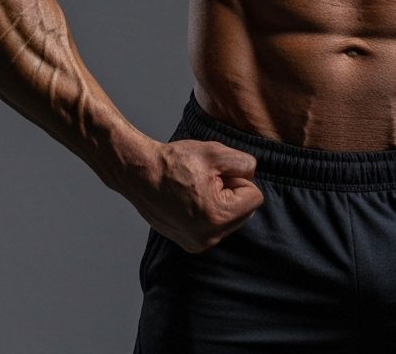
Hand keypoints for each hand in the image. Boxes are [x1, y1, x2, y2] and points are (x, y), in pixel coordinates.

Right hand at [124, 139, 264, 252]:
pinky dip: (209, 212)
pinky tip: (190, 199)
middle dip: (232, 193)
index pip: (255, 197)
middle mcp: (209, 237)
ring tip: (197, 189)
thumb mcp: (216, 153)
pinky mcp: (189, 243)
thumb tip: (251, 177)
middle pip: (245, 211)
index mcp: (218, 216)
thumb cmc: (175, 162)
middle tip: (207, 180)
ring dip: (221, 202)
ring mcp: (197, 243)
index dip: (239, 179)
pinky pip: (215, 226)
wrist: (140, 174)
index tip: (217, 173)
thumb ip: (245, 164)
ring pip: (230, 219)